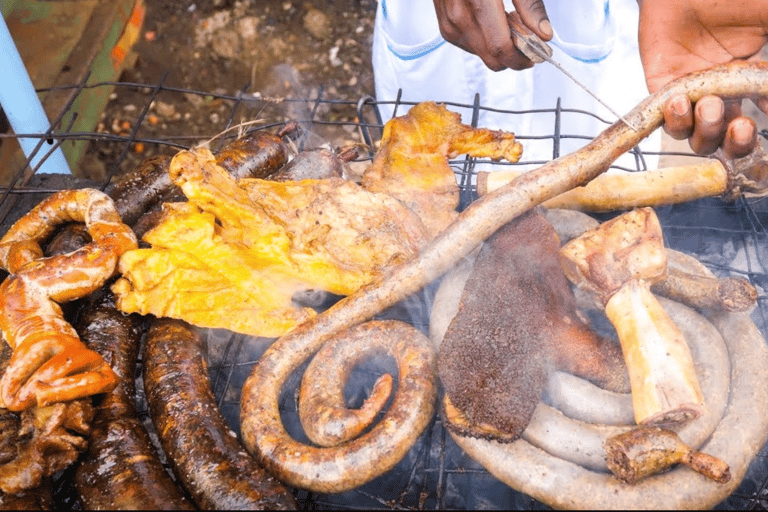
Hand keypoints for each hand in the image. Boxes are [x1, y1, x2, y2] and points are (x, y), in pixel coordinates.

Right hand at [432, 0, 552, 70]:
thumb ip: (530, 5)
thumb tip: (544, 34)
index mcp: (477, 0)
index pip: (500, 47)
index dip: (521, 58)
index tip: (536, 55)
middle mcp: (459, 15)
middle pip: (491, 57)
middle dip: (513, 56)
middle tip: (528, 42)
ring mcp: (449, 24)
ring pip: (481, 55)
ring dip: (499, 47)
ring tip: (508, 23)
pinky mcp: (446, 28)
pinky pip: (470, 47)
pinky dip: (485, 41)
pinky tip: (492, 23)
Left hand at [638, 0, 767, 158]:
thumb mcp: (766, 16)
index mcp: (749, 78)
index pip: (762, 111)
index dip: (765, 117)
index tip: (767, 110)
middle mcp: (721, 92)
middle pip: (729, 139)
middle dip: (737, 143)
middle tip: (741, 128)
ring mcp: (691, 93)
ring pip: (698, 137)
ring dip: (706, 130)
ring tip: (708, 104)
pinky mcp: (662, 90)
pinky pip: (667, 120)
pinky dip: (675, 119)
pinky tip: (680, 100)